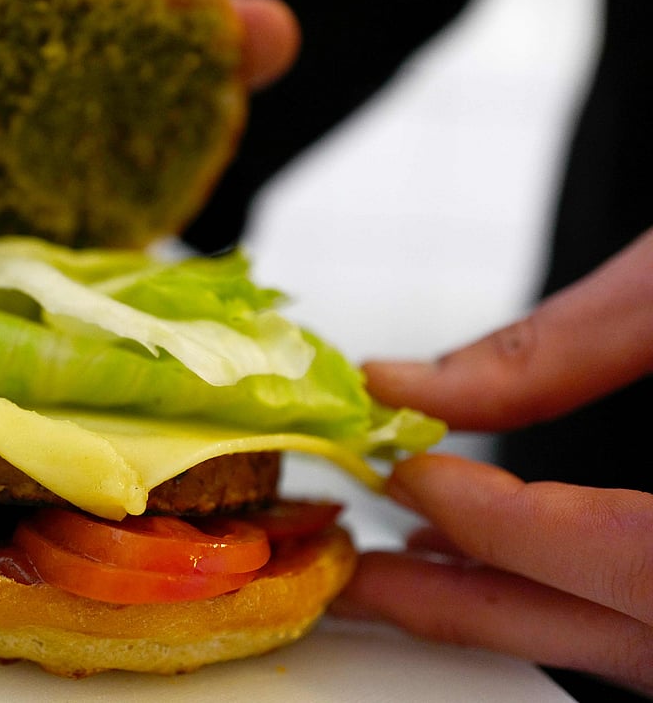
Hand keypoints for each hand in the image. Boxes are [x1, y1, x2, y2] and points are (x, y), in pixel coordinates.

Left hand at [335, 228, 652, 694]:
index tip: (412, 477)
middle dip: (479, 607)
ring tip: (411, 570)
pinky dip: (583, 597)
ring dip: (525, 609)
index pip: (639, 563)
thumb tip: (418, 384)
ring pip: (650, 645)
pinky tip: (509, 558)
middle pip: (634, 635)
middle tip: (361, 577)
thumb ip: (575, 339)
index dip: (509, 528)